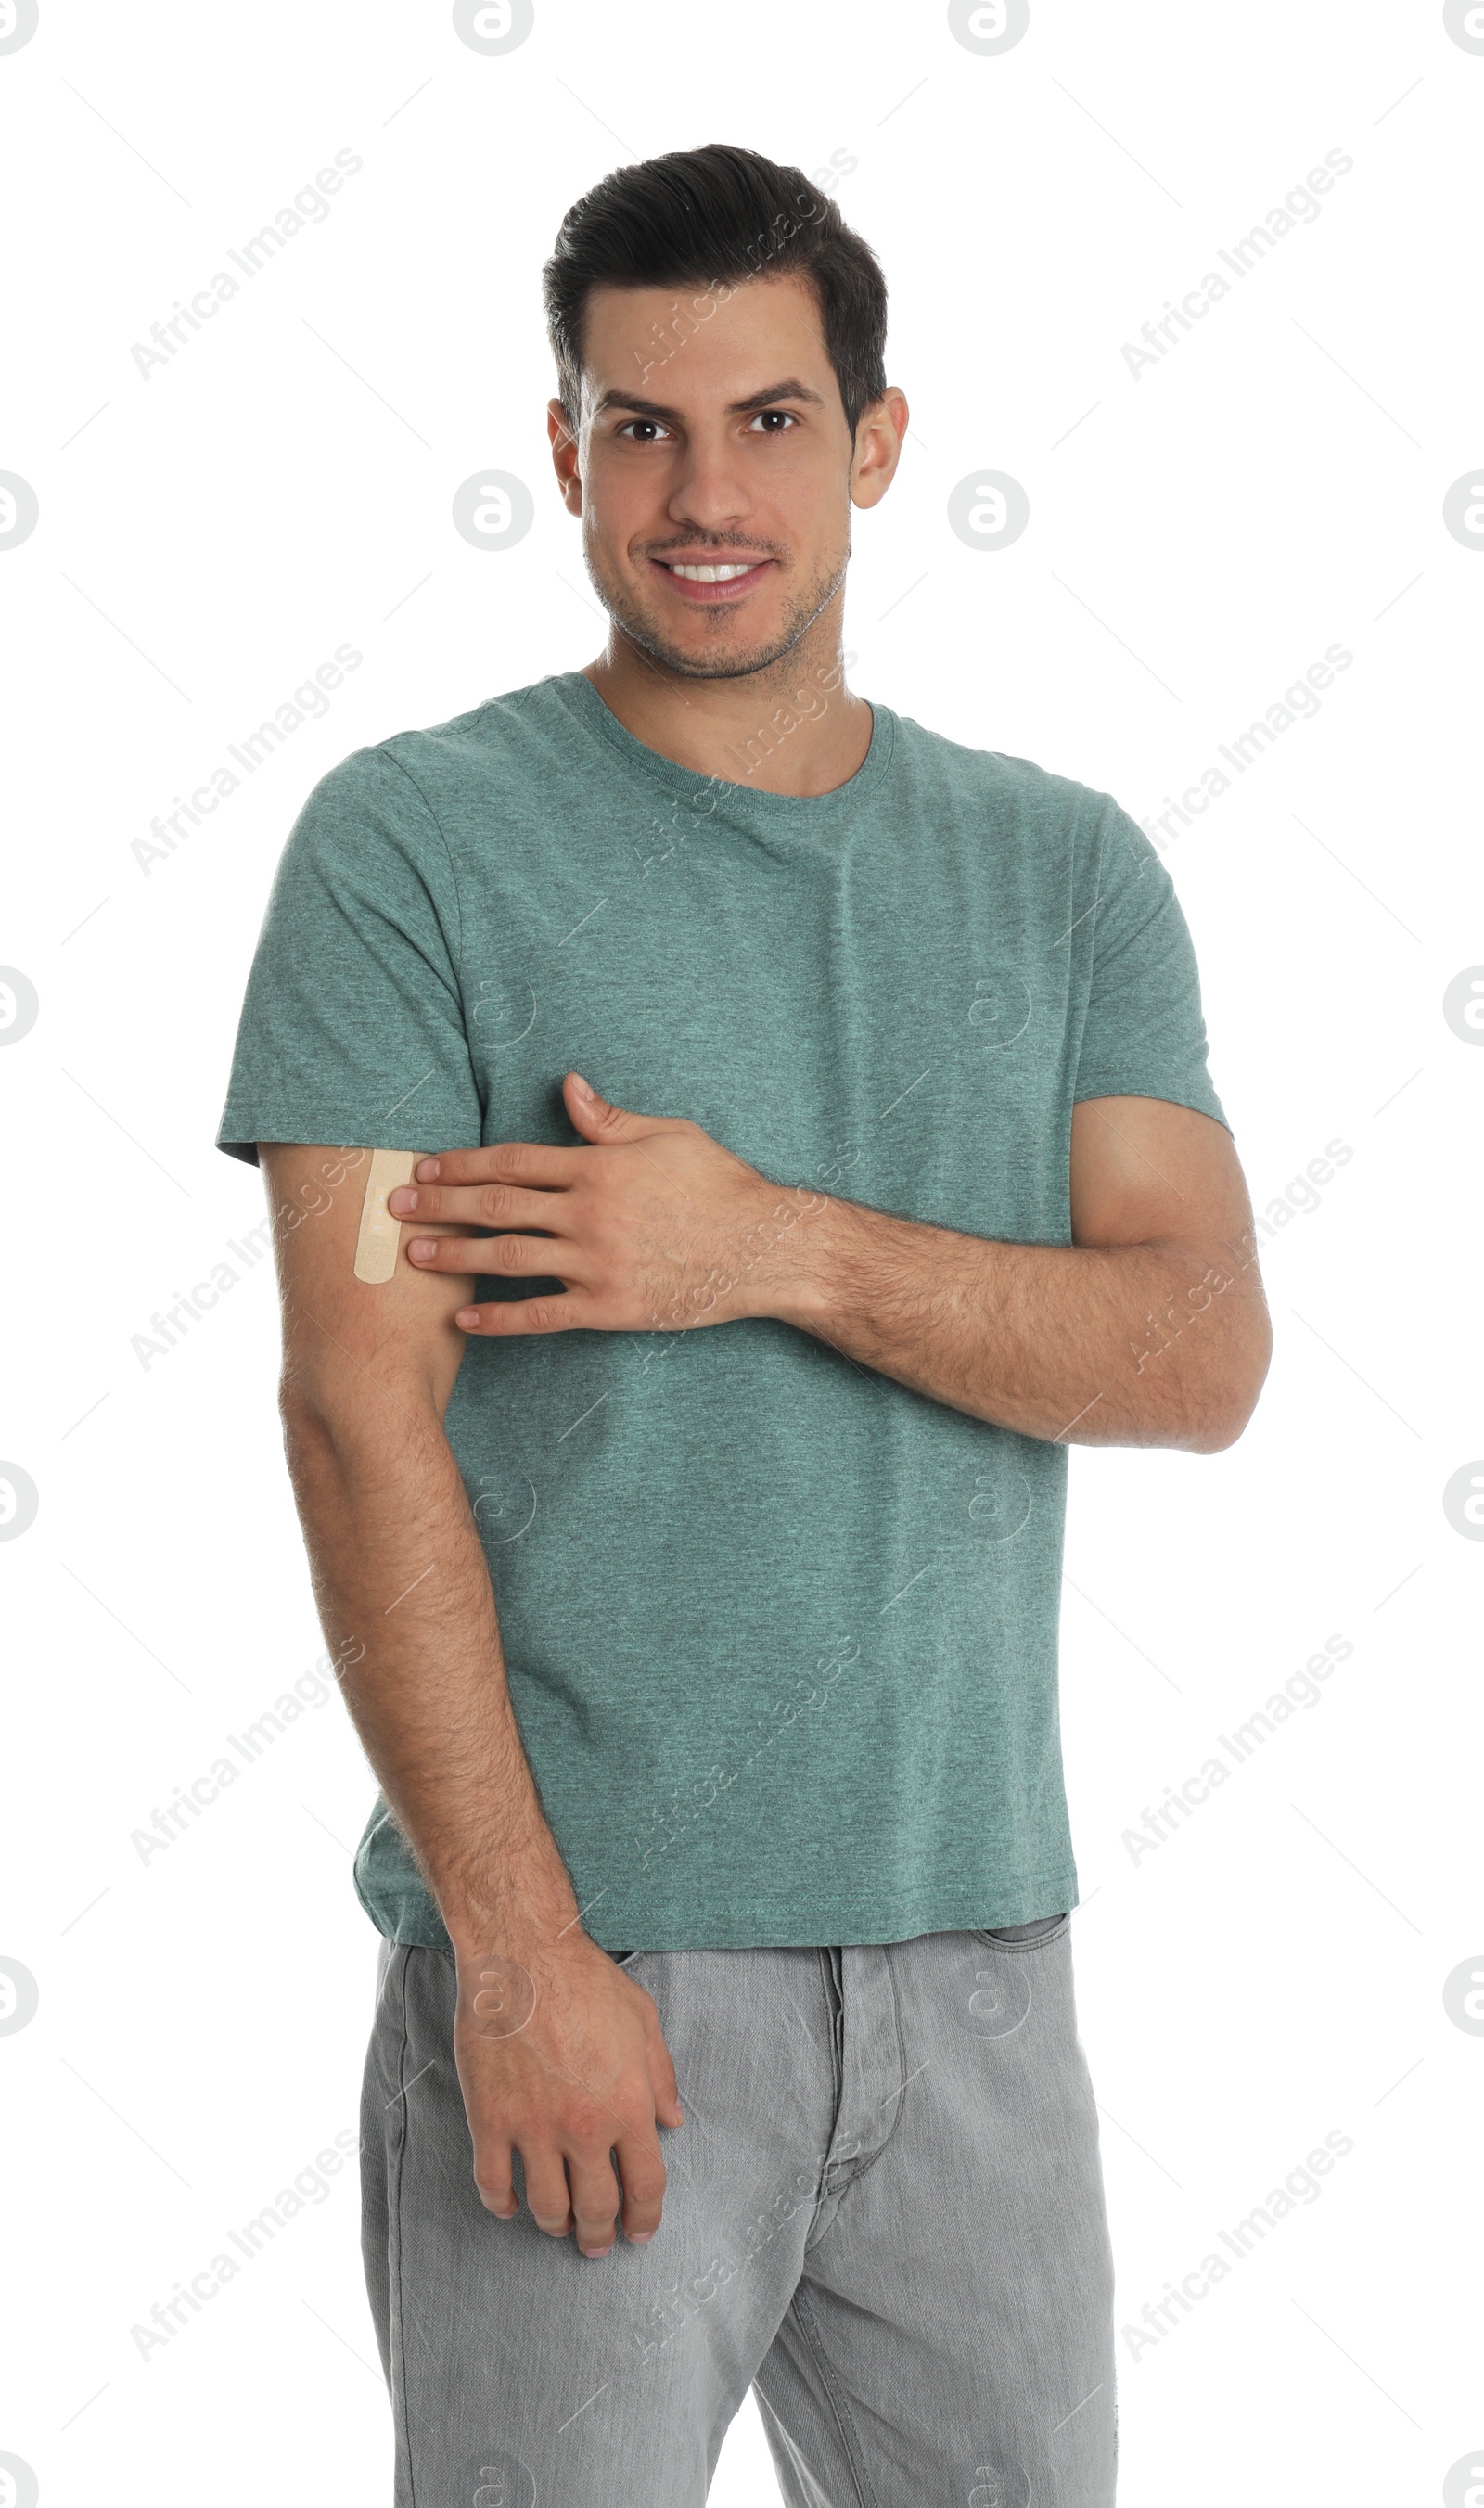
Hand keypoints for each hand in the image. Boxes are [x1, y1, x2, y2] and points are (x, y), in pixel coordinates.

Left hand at [388, 1071, 829, 1335]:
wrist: (765, 1249)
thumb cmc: (721, 1186)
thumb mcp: (669, 1135)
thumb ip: (610, 1119)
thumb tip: (567, 1087)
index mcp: (598, 1167)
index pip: (513, 1161)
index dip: (462, 1163)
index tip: (426, 1168)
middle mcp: (588, 1213)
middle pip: (496, 1206)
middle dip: (440, 1206)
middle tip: (395, 1208)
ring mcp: (596, 1264)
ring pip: (507, 1259)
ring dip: (454, 1258)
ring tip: (415, 1257)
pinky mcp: (609, 1308)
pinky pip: (541, 1316)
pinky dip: (499, 1320)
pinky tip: (465, 1321)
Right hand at [453, 1930, 682, 2254]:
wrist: (521, 1956)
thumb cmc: (586, 1981)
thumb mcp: (643, 2020)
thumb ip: (661, 2076)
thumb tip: (674, 2120)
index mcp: (628, 2106)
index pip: (646, 2185)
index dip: (645, 2218)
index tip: (639, 2232)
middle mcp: (585, 2127)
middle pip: (597, 2208)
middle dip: (599, 2235)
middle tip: (596, 2243)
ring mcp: (534, 2128)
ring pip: (546, 2207)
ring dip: (555, 2225)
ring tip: (558, 2225)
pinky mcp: (490, 2121)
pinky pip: (493, 2184)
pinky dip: (502, 2204)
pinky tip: (510, 2203)